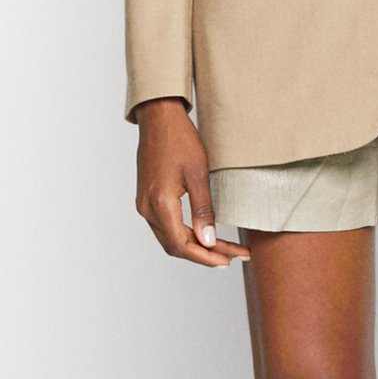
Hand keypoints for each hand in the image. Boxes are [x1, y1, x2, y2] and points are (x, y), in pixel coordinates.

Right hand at [134, 98, 251, 267]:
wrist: (159, 119)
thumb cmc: (180, 140)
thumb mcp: (198, 174)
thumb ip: (203, 210)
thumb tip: (209, 241)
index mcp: (160, 203)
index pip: (182, 245)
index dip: (207, 257)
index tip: (230, 259)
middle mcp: (147, 208)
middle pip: (176, 246)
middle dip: (206, 254)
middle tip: (234, 256)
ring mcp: (144, 204)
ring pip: (170, 239)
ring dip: (196, 247)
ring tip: (223, 249)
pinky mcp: (146, 199)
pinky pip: (165, 227)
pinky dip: (185, 235)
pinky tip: (203, 235)